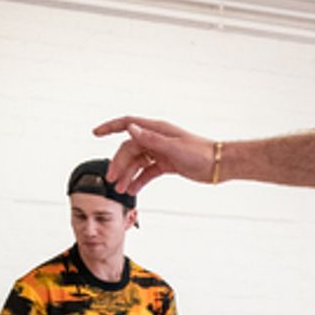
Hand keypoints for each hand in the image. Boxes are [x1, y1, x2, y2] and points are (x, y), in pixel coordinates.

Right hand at [92, 115, 213, 192]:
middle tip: (112, 180)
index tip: (95, 133)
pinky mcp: (166, 164)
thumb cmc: (201, 153)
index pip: (128, 124)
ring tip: (120, 189)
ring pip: (137, 162)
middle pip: (130, 149)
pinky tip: (132, 190)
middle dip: (119, 164)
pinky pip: (147, 171)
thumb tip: (131, 129)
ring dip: (127, 174)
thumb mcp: (174, 147)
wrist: (219, 165)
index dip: (110, 127)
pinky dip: (139, 180)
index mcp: (157, 130)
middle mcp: (157, 139)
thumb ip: (151, 139)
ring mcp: (161, 152)